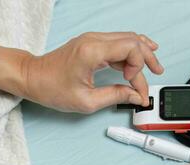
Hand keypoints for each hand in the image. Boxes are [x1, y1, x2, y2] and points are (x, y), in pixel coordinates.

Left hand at [21, 32, 163, 112]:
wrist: (32, 77)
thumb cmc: (52, 88)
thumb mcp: (86, 101)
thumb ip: (116, 96)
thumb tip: (135, 96)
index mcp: (92, 51)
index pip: (131, 48)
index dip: (138, 66)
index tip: (132, 84)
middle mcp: (94, 40)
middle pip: (133, 40)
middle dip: (148, 57)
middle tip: (157, 71)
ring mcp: (93, 40)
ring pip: (127, 39)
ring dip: (142, 53)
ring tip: (154, 65)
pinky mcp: (92, 44)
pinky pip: (118, 43)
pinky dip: (131, 52)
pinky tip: (140, 57)